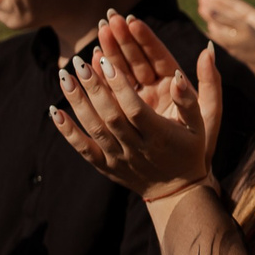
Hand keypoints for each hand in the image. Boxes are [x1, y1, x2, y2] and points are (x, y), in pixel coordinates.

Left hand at [50, 13, 221, 203]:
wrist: (177, 192)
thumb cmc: (189, 151)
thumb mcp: (200, 126)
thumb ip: (189, 100)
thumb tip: (178, 75)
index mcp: (160, 135)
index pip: (135, 109)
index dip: (120, 86)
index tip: (106, 62)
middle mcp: (137, 148)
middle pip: (111, 116)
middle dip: (93, 88)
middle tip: (78, 62)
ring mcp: (119, 159)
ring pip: (94, 129)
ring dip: (77, 103)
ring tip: (64, 76)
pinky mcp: (106, 167)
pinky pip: (83, 149)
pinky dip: (67, 132)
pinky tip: (55, 111)